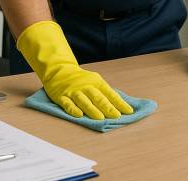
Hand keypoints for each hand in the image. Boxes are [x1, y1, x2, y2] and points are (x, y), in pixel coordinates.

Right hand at [17, 21, 132, 118]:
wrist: (59, 70)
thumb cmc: (81, 79)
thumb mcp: (95, 81)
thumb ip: (104, 93)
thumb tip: (119, 106)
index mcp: (96, 82)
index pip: (110, 93)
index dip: (119, 103)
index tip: (129, 111)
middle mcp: (86, 86)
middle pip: (98, 97)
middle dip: (108, 107)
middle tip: (116, 116)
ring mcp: (73, 91)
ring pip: (84, 101)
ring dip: (92, 109)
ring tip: (100, 118)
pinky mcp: (62, 96)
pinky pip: (68, 104)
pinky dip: (73, 109)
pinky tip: (79, 115)